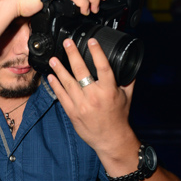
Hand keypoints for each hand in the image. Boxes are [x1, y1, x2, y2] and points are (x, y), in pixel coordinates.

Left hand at [47, 37, 136, 157]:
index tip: (91, 41)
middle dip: (72, 55)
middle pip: (81, 71)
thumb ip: (127, 80)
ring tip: (53, 59)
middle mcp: (94, 97)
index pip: (103, 67)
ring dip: (59, 69)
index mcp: (109, 91)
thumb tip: (128, 64)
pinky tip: (51, 77)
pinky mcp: (72, 113)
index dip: (96, 52)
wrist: (110, 139)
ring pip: (68, 83)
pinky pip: (62, 96)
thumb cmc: (119, 117)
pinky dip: (56, 86)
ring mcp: (81, 105)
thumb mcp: (127, 96)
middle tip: (67, 43)